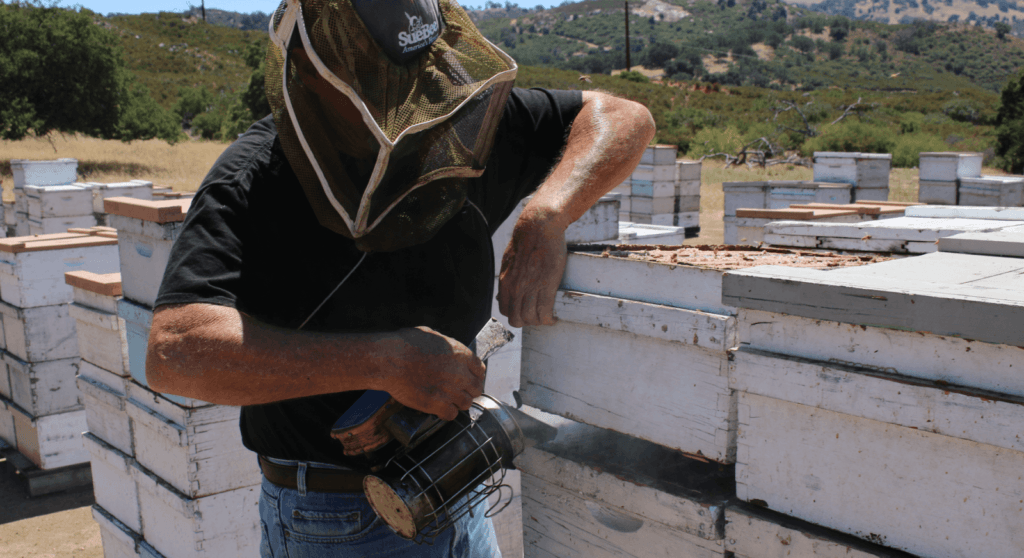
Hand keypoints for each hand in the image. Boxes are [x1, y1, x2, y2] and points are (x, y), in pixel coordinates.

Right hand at [384, 326, 485, 420]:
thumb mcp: (431, 335)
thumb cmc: (405, 345)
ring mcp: (449, 390)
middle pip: (476, 388)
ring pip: (466, 403)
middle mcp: (459, 373)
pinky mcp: (437, 404)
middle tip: (460, 391)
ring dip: (459, 402)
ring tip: (449, 400)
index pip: (480, 369)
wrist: (390, 360)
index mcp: (460, 354)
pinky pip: (451, 414)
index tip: (471, 378)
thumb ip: (445, 345)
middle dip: (469, 390)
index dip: (476, 375)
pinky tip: (440, 409)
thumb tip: (446, 348)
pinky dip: (447, 413)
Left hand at [497, 209, 566, 327]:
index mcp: (505, 282)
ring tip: (548, 317)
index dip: (516, 315)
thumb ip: (509, 276)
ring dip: (540, 321)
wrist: (538, 227)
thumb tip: (507, 286)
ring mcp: (530, 287)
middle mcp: (515, 287)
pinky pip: (544, 311)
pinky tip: (553, 317)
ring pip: (531, 318)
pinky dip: (549, 319)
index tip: (526, 312)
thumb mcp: (509, 260)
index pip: (505, 310)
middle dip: (528, 321)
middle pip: (517, 319)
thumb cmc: (526, 241)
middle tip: (538, 316)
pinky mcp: (546, 284)